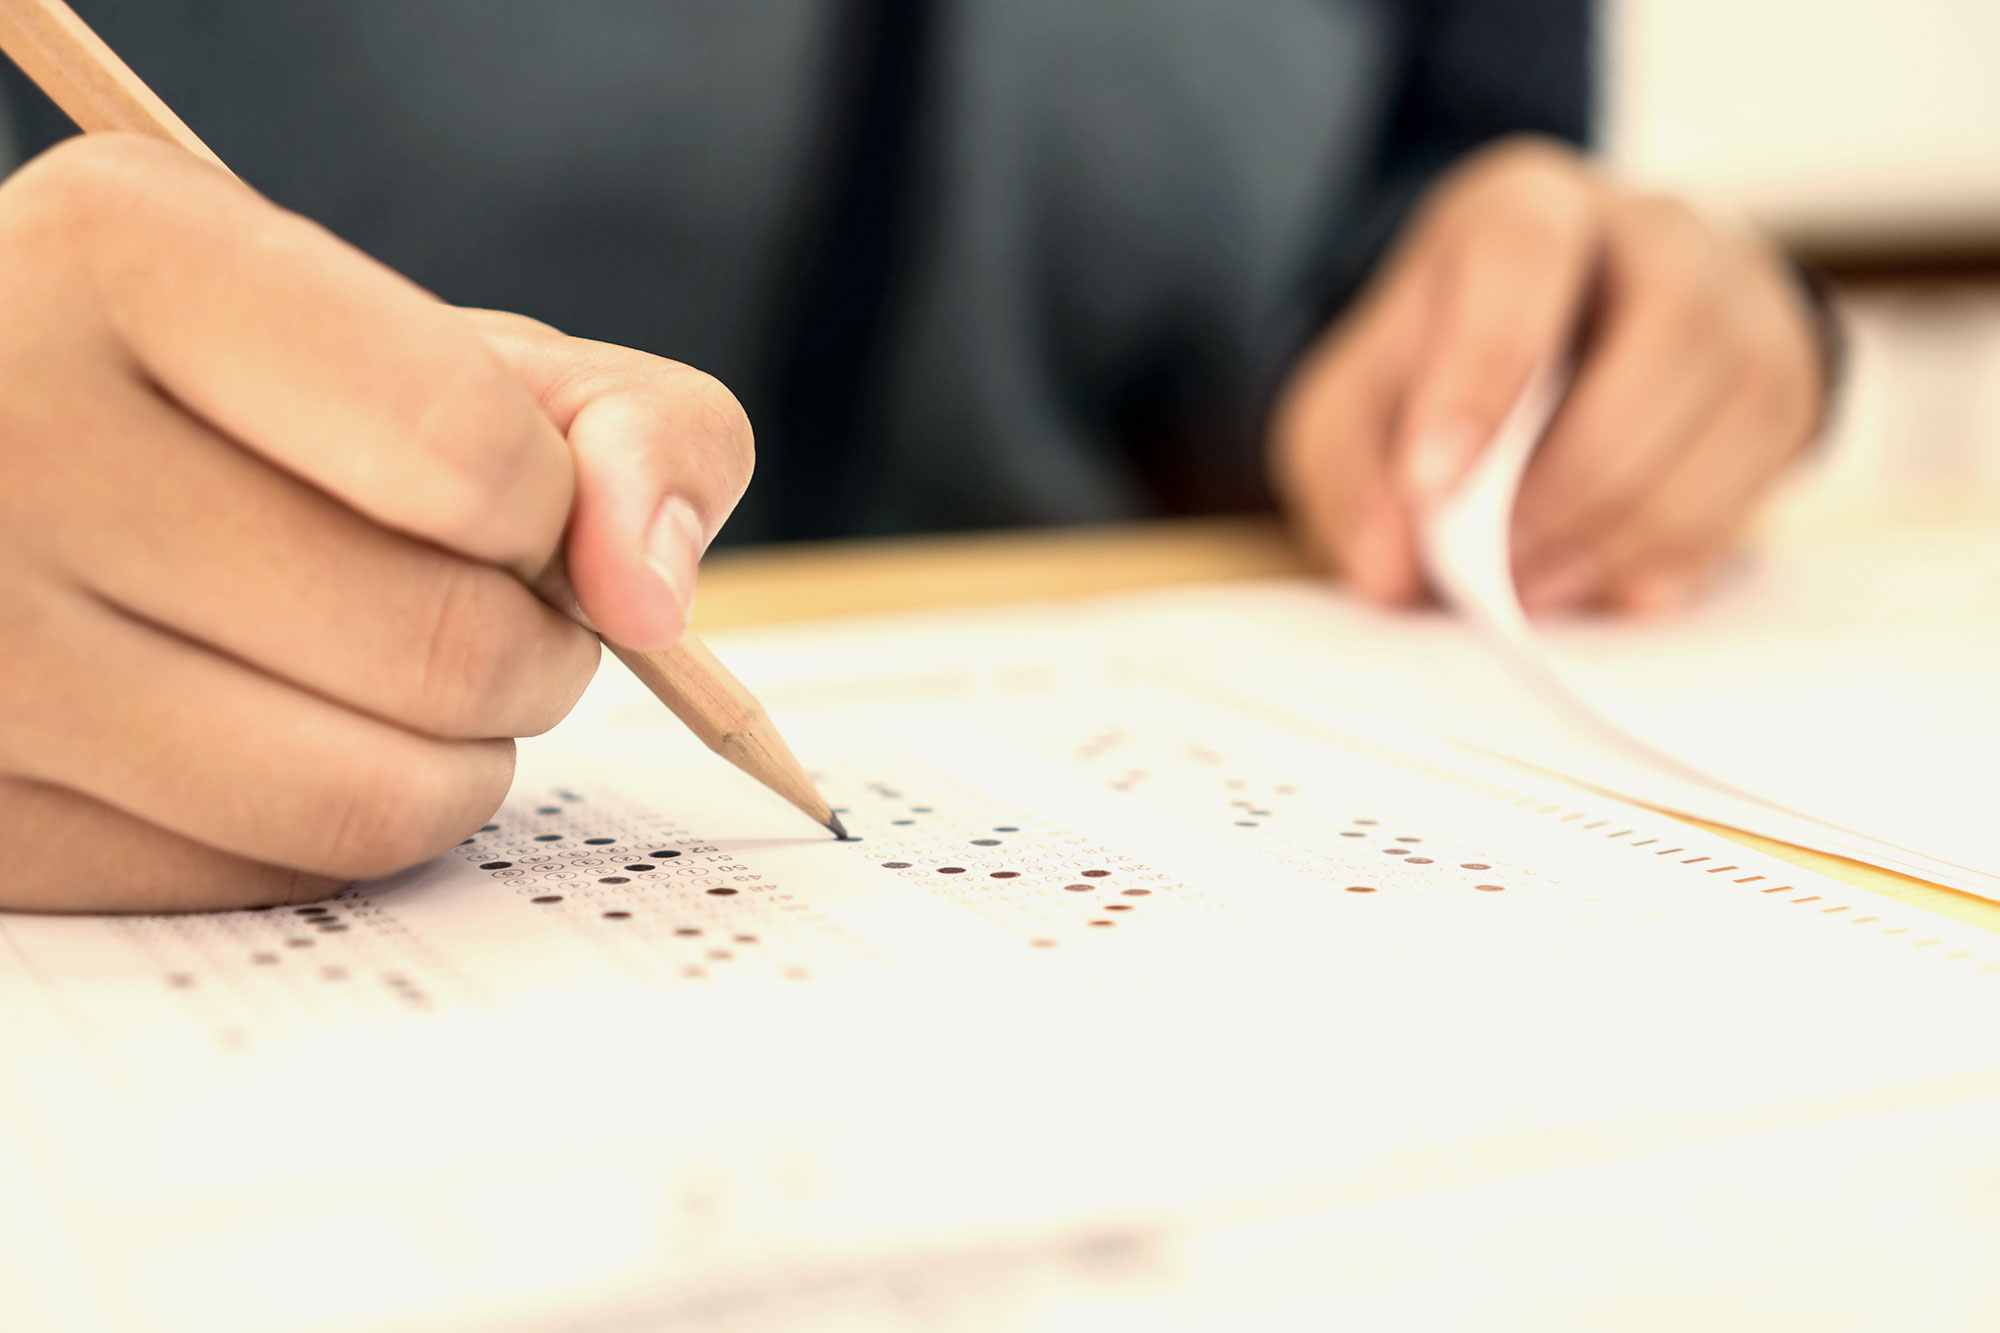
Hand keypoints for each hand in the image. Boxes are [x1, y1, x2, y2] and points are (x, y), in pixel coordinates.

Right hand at [0, 135, 752, 911]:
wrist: (24, 476)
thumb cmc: (269, 408)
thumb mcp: (440, 348)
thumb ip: (621, 422)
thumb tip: (654, 593)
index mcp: (131, 257)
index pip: (474, 454)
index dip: (549, 508)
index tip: (520, 505)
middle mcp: (10, 441)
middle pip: (446, 649)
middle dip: (532, 647)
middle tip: (475, 605)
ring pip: (371, 801)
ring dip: (460, 761)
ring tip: (402, 680)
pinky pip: (273, 883)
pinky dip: (337, 829)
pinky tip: (280, 734)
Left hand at [1271, 138, 1828, 615]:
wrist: (1544, 355)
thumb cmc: (1442, 369)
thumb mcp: (1352, 410)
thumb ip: (1347, 479)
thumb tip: (1390, 569)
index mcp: (1524, 206)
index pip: (1521, 255)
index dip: (1481, 374)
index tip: (1429, 486)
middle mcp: (1651, 225)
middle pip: (1670, 321)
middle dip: (1583, 470)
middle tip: (1507, 568)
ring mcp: (1738, 290)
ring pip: (1739, 390)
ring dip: (1640, 517)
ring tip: (1547, 585)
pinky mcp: (1787, 369)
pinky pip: (1773, 454)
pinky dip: (1693, 539)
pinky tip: (1620, 584)